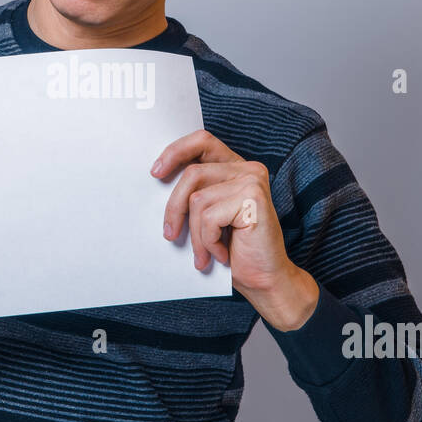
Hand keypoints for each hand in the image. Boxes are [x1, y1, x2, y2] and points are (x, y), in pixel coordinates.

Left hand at [151, 129, 319, 330]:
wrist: (265, 281)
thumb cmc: (235, 251)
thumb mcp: (208, 217)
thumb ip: (193, 195)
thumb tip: (157, 180)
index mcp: (235, 167)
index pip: (202, 141)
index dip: (176, 151)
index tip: (156, 173)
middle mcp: (248, 169)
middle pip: (192, 173)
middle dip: (174, 208)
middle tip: (170, 235)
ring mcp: (253, 181)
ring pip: (198, 200)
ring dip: (195, 234)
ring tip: (204, 255)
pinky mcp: (254, 199)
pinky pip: (209, 217)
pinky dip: (208, 242)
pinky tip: (222, 255)